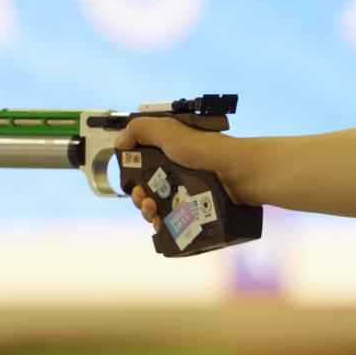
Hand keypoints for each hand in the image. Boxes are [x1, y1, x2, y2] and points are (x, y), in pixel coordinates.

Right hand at [115, 117, 237, 232]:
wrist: (235, 172)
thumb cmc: (205, 149)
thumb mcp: (168, 130)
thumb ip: (140, 130)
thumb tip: (120, 142)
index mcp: (171, 156)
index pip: (143, 172)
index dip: (134, 181)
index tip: (134, 187)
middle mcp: (180, 174)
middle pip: (150, 193)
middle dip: (140, 200)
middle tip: (145, 201)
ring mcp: (190, 193)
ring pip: (161, 209)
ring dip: (149, 213)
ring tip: (154, 213)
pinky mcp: (199, 210)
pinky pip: (177, 222)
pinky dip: (165, 225)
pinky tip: (162, 225)